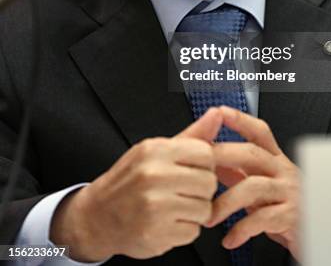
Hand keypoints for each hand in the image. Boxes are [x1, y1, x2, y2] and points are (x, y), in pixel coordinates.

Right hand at [50, 108, 221, 260]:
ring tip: (175, 206)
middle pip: (209, 182)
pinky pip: (193, 232)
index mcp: (155, 150)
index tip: (192, 169)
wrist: (97, 216)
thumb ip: (192, 135)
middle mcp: (153, 175)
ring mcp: (154, 206)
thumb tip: (217, 114)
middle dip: (201, 189)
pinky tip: (167, 222)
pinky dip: (184, 230)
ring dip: (195, 211)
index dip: (204, 164)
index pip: (206, 153)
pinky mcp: (156, 234)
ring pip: (205, 209)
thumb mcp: (156, 150)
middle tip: (183, 190)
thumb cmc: (131, 180)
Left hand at [207, 106, 300, 261]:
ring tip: (208, 216)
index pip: (259, 132)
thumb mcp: (264, 187)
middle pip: (252, 153)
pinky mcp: (292, 217)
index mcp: (276, 160)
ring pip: (253, 187)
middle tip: (199, 167)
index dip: (240, 120)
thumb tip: (211, 162)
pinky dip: (242, 230)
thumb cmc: (289, 209)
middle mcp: (284, 171)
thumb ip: (240, 173)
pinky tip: (230, 238)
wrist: (322, 234)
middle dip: (222, 156)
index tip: (220, 112)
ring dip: (225, 202)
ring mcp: (290, 192)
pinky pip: (263, 219)